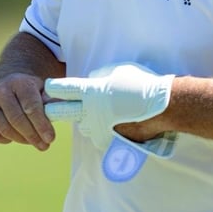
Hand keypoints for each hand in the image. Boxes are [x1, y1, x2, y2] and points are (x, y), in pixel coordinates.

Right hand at [0, 72, 56, 150]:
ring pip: (4, 128)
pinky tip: (17, 138)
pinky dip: (5, 140)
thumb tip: (60, 110)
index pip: (31, 106)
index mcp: (20, 82)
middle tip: (45, 146)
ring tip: (35, 143)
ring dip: (21, 139)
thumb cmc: (30, 89)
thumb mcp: (43, 88)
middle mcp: (1, 91)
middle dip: (33, 135)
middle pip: (17, 119)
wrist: (8, 81)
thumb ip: (51, 99)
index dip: (41, 124)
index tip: (51, 138)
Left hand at [44, 62, 173, 150]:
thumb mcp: (119, 71)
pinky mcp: (107, 140)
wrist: (163, 106)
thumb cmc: (143, 84)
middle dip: (51, 109)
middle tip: (49, 108)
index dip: (53, 88)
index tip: (48, 87)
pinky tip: (117, 122)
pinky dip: (104, 129)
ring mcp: (98, 128)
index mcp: (91, 92)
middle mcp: (89, 111)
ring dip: (86, 119)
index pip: (62, 90)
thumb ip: (100, 76)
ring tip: (102, 112)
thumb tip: (91, 80)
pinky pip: (99, 134)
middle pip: (59, 112)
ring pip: (83, 124)